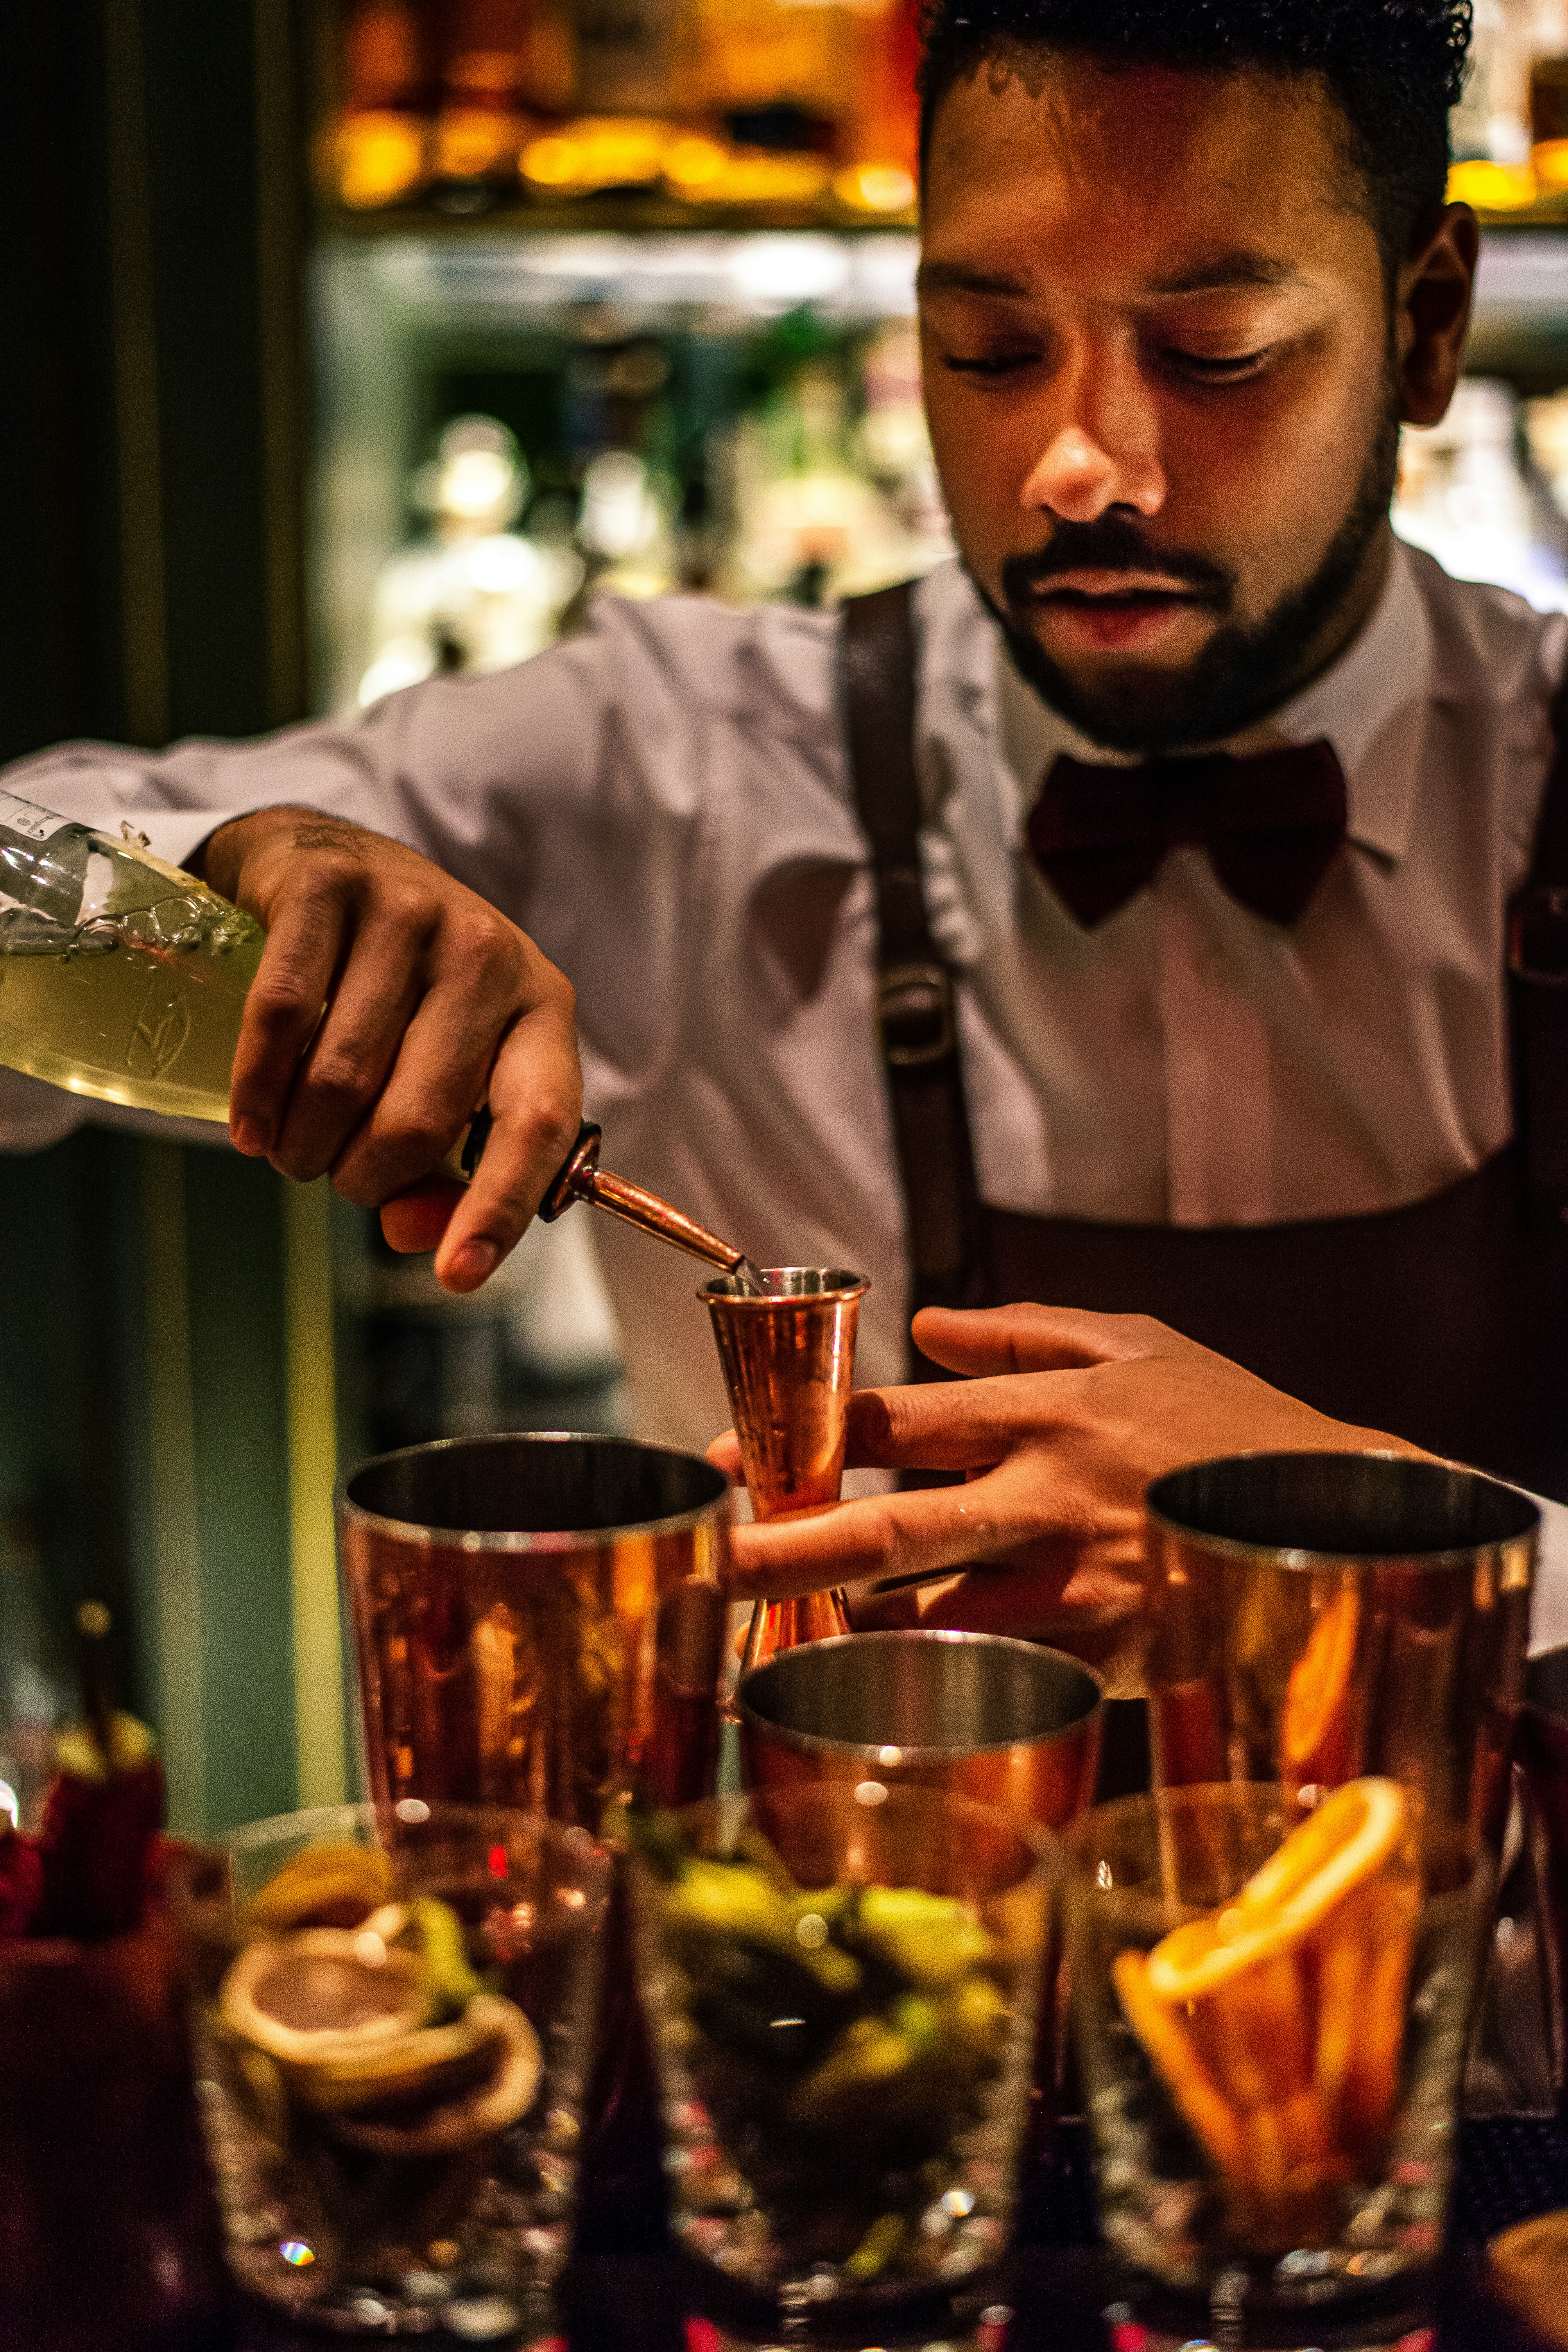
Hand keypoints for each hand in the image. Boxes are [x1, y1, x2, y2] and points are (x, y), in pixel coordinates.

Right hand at [199, 807, 581, 1290]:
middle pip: (420, 1118)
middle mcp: (488, 953)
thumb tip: (421, 1239)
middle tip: (332, 1178)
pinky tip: (251, 1123)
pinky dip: (257, 1089)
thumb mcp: (447, 1076)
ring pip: (344, 1079)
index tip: (456, 1276)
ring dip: (303, 1144)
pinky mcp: (330, 885)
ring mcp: (411, 910)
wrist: (332, 862)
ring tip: (290, 1150)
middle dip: (361, 1177)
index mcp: (541, 1008)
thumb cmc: (401, 995)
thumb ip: (445, 1171)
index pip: (541, 1122)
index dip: (499, 1208)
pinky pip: (282, 1017)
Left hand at [714, 1303, 1426, 1666]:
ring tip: (755, 1639)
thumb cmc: (1230, 1425)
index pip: (888, 1423)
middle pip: (880, 1532)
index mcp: (1045, 1416)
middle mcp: (1042, 1505)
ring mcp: (1068, 1595)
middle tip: (698, 1559)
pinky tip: (860, 1691)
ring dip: (832, 1633)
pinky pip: (983, 1683)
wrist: (1340, 1521)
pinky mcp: (1095, 1667)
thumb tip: (923, 1323)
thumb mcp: (1138, 1343)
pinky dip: (918, 1686)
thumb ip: (1021, 1332)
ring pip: (917, 1625)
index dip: (796, 1437)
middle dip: (776, 1547)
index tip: (722, 1459)